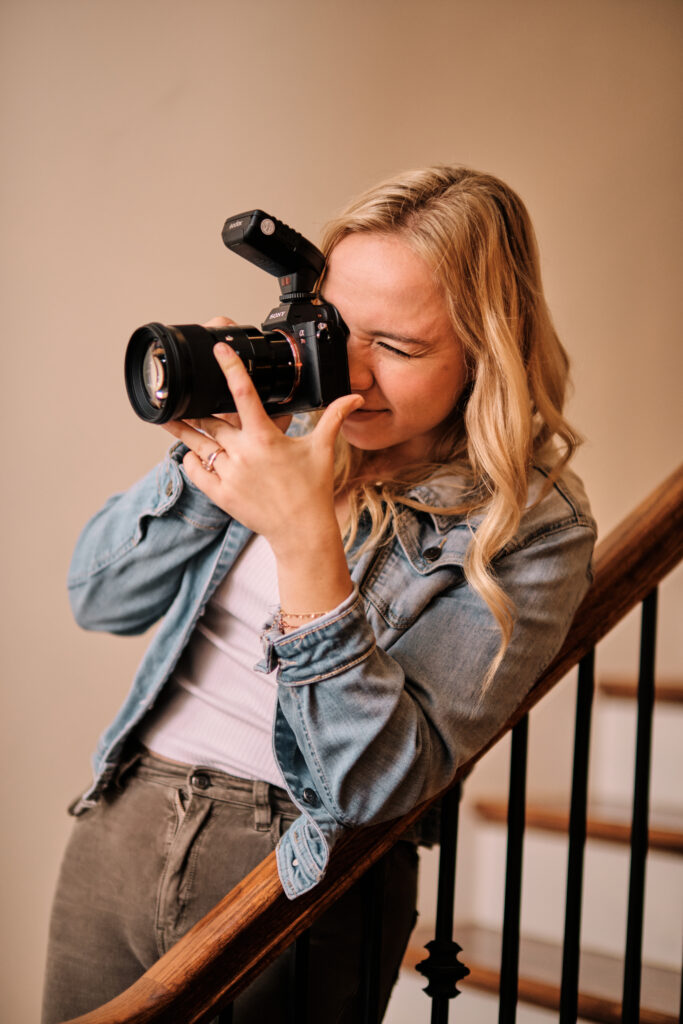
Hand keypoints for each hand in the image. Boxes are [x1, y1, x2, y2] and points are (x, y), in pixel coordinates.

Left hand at [161, 339, 363, 557]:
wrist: (302, 532)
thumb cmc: (313, 490)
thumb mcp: (323, 449)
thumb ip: (333, 418)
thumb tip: (354, 398)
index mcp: (266, 438)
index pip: (244, 395)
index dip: (231, 368)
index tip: (218, 350)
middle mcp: (244, 454)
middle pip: (211, 422)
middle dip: (198, 408)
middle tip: (185, 394)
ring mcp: (230, 475)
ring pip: (199, 446)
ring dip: (184, 431)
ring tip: (169, 417)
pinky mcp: (221, 495)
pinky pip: (195, 472)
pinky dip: (190, 461)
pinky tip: (190, 453)